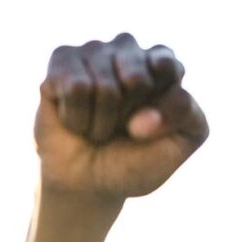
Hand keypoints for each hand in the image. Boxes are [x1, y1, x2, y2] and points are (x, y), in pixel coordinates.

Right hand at [35, 33, 208, 199]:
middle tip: (120, 128)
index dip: (159, 107)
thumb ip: (186, 114)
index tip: (150, 127)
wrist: (87, 183)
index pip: (167, 68)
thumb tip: (140, 117)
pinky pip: (76, 87)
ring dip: (100, 123)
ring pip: (105, 87)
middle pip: (137, 79)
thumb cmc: (134, 159)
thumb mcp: (179, 142)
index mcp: (162, 63)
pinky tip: (74, 120)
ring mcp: (93, 51)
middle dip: (128, 117)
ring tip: (96, 128)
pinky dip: (77, 118)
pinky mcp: (62, 60)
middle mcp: (128, 50)